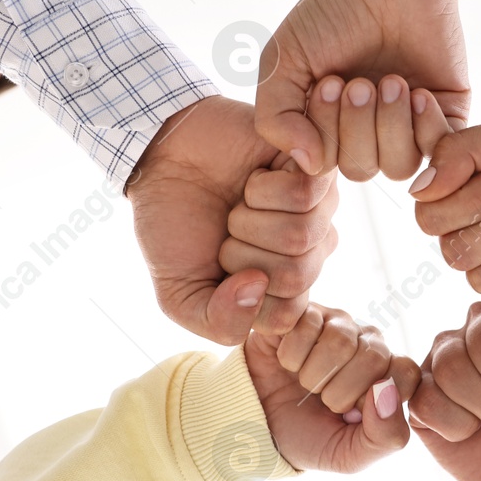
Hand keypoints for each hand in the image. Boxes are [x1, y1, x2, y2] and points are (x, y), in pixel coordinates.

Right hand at [127, 96, 337, 343]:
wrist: (162, 159)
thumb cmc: (174, 224)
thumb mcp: (180, 295)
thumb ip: (219, 322)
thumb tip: (259, 286)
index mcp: (282, 287)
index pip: (287, 315)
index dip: (244, 295)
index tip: (221, 267)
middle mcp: (309, 251)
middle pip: (296, 276)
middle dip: (242, 252)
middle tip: (227, 227)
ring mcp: (319, 209)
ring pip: (302, 234)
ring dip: (251, 217)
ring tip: (240, 200)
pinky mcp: (317, 167)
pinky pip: (306, 192)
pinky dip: (263, 186)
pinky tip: (255, 176)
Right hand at [245, 303, 420, 473]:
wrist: (253, 425)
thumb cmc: (307, 438)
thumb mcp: (350, 455)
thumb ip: (386, 436)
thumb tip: (387, 391)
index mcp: (389, 374)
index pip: (405, 373)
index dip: (373, 401)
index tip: (350, 414)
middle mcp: (368, 342)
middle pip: (374, 354)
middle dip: (339, 392)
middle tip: (321, 401)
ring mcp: (336, 323)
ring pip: (340, 339)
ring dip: (313, 375)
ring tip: (303, 383)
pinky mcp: (302, 312)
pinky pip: (307, 325)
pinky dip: (290, 356)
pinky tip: (286, 363)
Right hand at [255, 0, 467, 175]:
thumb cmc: (332, 12)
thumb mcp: (283, 62)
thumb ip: (275, 118)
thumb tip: (309, 164)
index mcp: (327, 127)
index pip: (323, 166)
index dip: (324, 135)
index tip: (327, 83)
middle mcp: (367, 133)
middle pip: (361, 170)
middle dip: (356, 127)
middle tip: (357, 81)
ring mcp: (408, 126)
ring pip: (399, 166)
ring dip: (390, 125)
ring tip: (389, 82)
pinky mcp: (446, 114)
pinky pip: (439, 151)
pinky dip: (425, 125)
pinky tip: (417, 91)